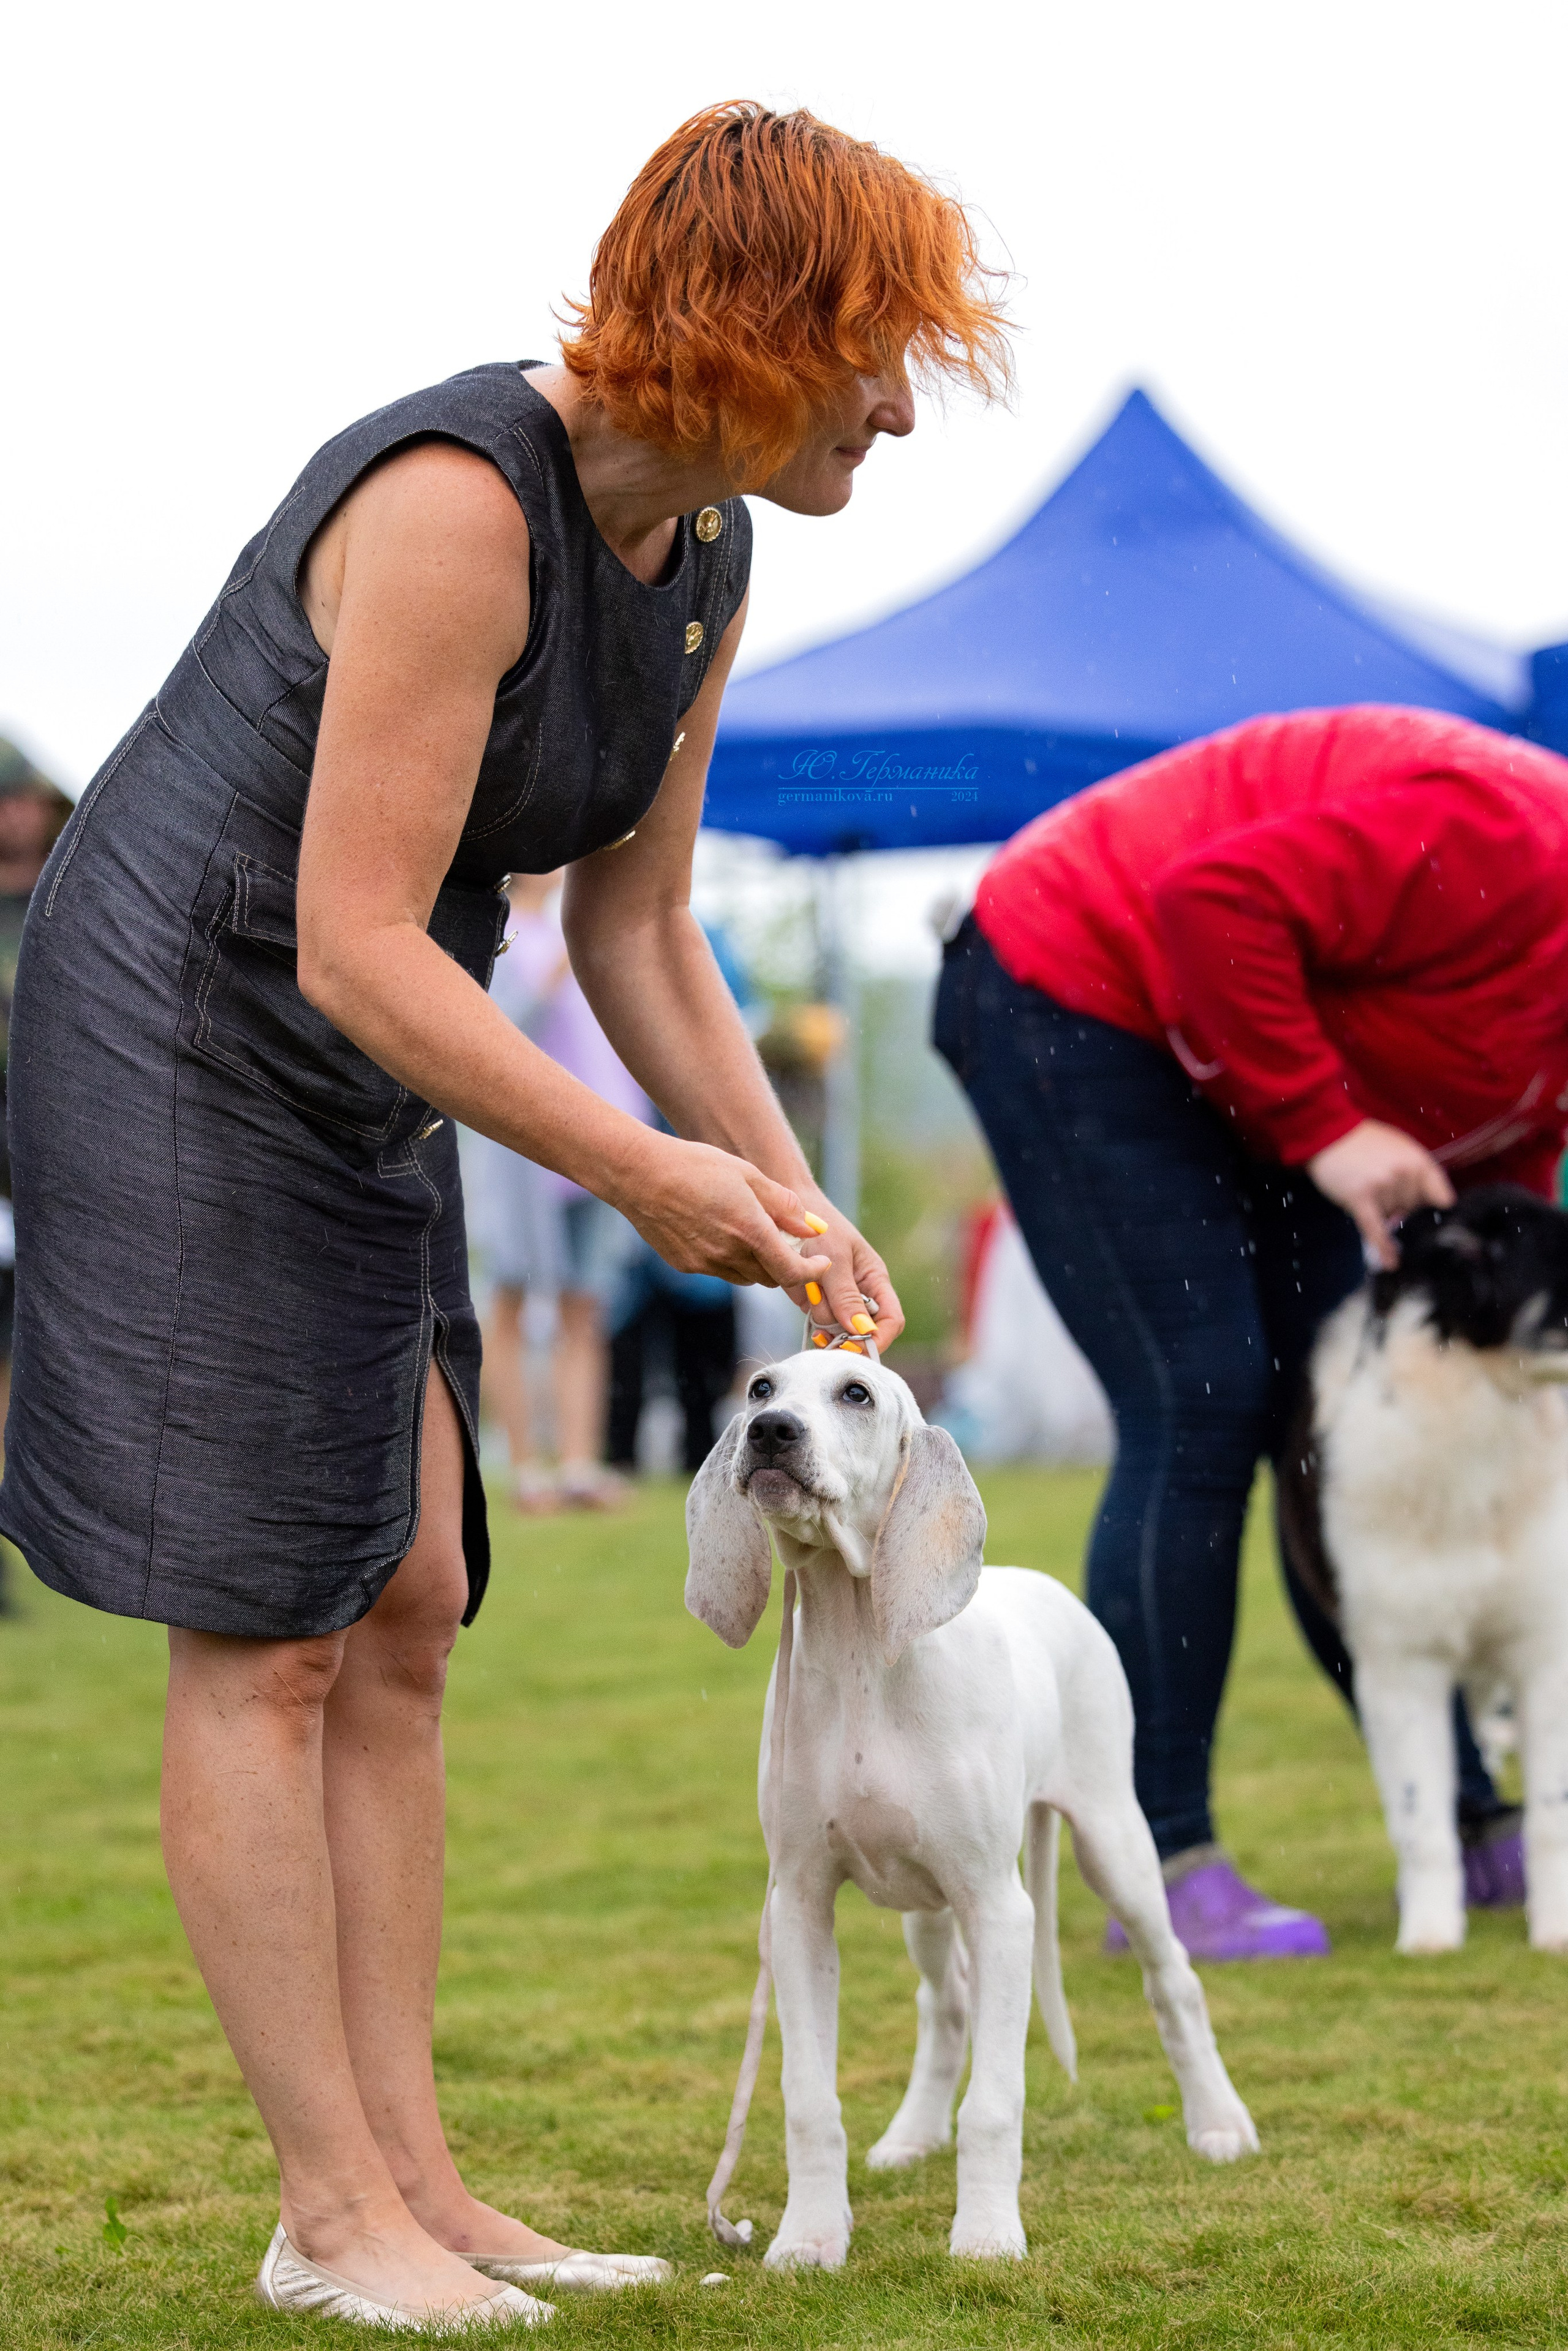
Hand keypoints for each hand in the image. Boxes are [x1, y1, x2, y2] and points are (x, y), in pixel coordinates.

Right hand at [610, 1136, 904, 1348]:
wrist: (640, 1174)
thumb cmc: (694, 1165)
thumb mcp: (747, 1174)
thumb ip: (783, 1204)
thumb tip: (812, 1227)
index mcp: (749, 1230)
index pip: (792, 1271)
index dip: (812, 1271)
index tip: (820, 1262)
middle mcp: (729, 1253)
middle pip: (771, 1277)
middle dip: (786, 1265)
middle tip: (786, 1241)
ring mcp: (705, 1263)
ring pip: (746, 1277)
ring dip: (758, 1264)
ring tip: (752, 1234)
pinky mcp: (686, 1265)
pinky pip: (720, 1271)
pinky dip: (731, 1260)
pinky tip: (720, 1233)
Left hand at [787, 1198, 904, 1354]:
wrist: (785, 1216)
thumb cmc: (819, 1228)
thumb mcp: (835, 1258)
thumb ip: (846, 1295)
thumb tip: (862, 1331)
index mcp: (875, 1281)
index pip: (891, 1320)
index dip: (879, 1338)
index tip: (855, 1346)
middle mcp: (860, 1296)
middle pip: (863, 1333)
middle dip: (847, 1336)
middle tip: (825, 1334)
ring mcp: (837, 1302)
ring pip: (838, 1331)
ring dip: (823, 1321)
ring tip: (811, 1292)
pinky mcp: (815, 1305)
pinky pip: (818, 1326)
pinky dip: (811, 1322)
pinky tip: (805, 1300)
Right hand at [1305, 1119, 1454, 1268]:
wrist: (1328, 1133)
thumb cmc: (1365, 1141)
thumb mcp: (1401, 1146)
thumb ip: (1421, 1170)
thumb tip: (1440, 1201)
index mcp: (1417, 1160)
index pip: (1439, 1196)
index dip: (1428, 1200)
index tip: (1423, 1202)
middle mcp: (1403, 1173)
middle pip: (1412, 1208)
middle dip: (1398, 1202)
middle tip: (1378, 1180)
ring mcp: (1381, 1187)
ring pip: (1391, 1216)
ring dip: (1380, 1209)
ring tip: (1364, 1184)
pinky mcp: (1359, 1199)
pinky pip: (1375, 1229)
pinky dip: (1383, 1248)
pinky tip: (1391, 1263)